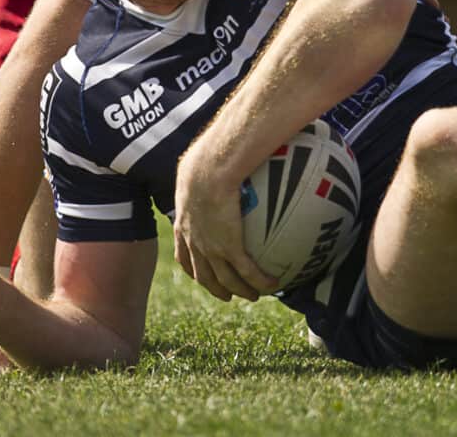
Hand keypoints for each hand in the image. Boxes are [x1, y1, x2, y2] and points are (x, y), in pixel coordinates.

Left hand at [172, 153, 277, 302]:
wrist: (207, 170)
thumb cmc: (204, 161)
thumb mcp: (200, 169)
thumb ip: (209, 175)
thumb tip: (222, 162)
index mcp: (184, 226)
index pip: (185, 255)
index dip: (193, 268)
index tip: (201, 274)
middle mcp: (194, 242)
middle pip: (202, 275)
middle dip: (215, 288)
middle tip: (227, 295)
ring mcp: (211, 248)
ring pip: (225, 280)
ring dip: (239, 291)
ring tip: (253, 296)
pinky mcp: (229, 248)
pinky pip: (248, 272)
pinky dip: (259, 282)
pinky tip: (272, 285)